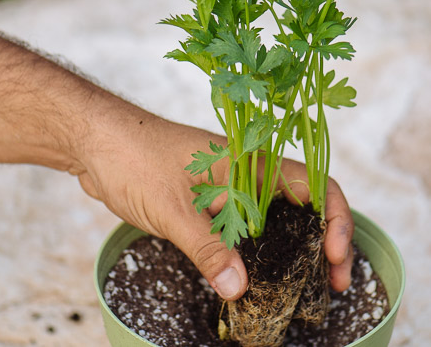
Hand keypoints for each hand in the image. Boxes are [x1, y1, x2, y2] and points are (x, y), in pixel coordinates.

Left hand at [73, 110, 353, 300]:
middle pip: (305, 208)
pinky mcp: (211, 204)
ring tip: (306, 289)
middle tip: (333, 284)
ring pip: (276, 222)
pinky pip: (246, 231)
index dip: (336, 220)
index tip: (336, 256)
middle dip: (325, 245)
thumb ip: (207, 249)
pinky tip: (258, 280)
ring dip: (294, 252)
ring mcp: (230, 189)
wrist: (93, 141)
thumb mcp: (172, 208)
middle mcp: (248, 173)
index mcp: (251, 161)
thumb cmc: (132, 156)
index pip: (315, 185)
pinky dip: (259, 254)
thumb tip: (240, 289)